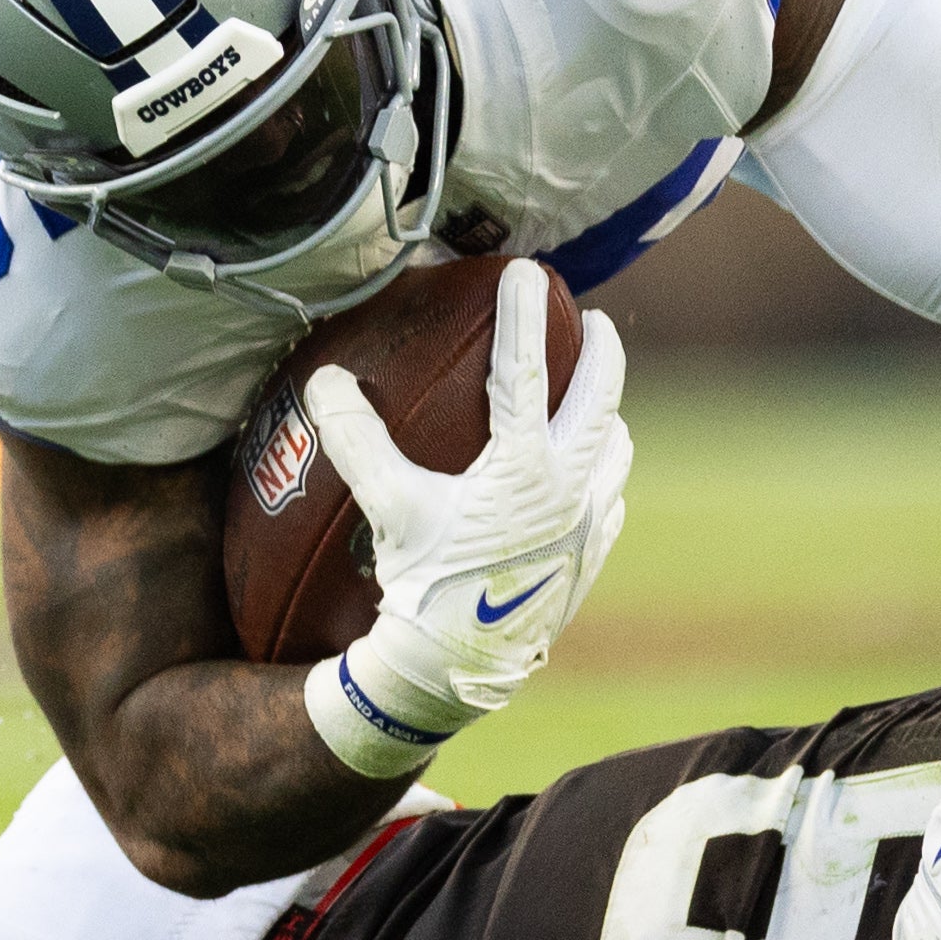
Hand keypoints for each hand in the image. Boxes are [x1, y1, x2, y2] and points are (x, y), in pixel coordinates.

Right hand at [301, 260, 629, 771]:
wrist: (459, 670)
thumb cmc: (424, 585)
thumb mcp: (390, 507)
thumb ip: (358, 439)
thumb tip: (325, 378)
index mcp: (524, 465)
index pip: (526, 370)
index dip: (523, 314)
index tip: (528, 269)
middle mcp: (570, 487)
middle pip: (601, 398)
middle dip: (602, 352)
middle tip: (596, 321)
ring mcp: (587, 524)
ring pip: (615, 451)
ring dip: (607, 419)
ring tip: (596, 405)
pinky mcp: (588, 558)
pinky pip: (610, 502)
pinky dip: (603, 477)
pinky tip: (589, 482)